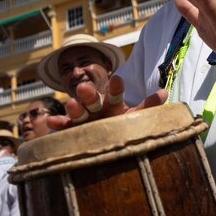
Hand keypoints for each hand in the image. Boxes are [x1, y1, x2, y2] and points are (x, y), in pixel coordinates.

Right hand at [46, 75, 166, 130]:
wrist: (108, 137)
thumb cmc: (124, 125)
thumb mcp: (136, 117)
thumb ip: (148, 106)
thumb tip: (165, 92)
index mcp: (113, 104)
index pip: (115, 94)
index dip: (116, 87)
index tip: (117, 78)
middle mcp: (97, 108)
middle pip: (93, 100)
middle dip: (89, 94)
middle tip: (84, 87)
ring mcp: (84, 118)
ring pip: (78, 112)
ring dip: (74, 107)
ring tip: (70, 103)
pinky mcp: (73, 130)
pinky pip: (65, 127)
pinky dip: (58, 124)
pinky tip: (50, 122)